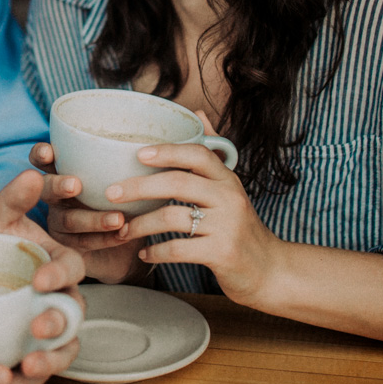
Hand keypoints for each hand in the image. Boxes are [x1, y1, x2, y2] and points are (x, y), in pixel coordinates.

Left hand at [0, 169, 86, 383]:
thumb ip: (14, 197)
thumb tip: (30, 174)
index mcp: (57, 263)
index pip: (71, 268)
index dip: (59, 274)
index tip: (39, 279)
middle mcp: (58, 298)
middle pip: (73, 315)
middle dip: (58, 323)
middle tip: (37, 326)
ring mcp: (44, 328)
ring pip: (64, 350)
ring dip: (51, 360)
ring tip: (29, 364)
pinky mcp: (28, 354)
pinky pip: (35, 375)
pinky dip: (23, 382)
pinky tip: (4, 381)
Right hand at [28, 142, 147, 284]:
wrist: (129, 242)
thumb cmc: (125, 198)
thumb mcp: (124, 176)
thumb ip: (124, 160)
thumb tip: (149, 141)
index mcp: (63, 171)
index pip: (43, 158)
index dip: (41, 154)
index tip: (49, 152)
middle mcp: (55, 196)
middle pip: (46, 188)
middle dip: (58, 184)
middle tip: (75, 185)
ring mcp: (59, 222)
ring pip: (69, 220)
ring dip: (93, 219)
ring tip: (118, 219)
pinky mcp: (69, 247)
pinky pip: (84, 243)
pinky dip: (105, 238)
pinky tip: (124, 234)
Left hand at [113, 139, 285, 304]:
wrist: (270, 270)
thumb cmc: (241, 226)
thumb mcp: (231, 187)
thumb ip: (212, 153)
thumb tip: (197, 113)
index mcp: (228, 179)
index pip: (197, 154)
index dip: (166, 151)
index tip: (138, 154)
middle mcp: (229, 198)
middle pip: (177, 183)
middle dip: (139, 187)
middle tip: (112, 193)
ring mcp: (227, 226)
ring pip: (173, 217)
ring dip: (141, 224)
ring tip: (123, 230)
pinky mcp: (222, 254)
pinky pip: (179, 249)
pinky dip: (156, 251)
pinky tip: (145, 253)